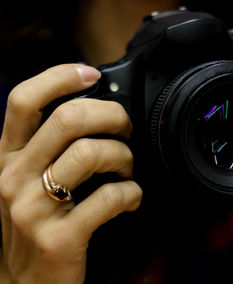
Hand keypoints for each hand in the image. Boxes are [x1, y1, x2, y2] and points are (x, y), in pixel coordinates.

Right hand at [0, 64, 142, 283]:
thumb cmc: (36, 225)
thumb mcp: (29, 182)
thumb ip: (49, 150)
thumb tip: (92, 114)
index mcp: (8, 158)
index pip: (24, 100)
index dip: (60, 77)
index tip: (91, 74)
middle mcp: (14, 178)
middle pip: (69, 119)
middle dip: (112, 116)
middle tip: (126, 128)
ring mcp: (33, 209)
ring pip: (91, 153)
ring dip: (124, 156)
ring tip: (128, 169)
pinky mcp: (59, 238)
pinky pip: (109, 198)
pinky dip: (132, 194)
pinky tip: (132, 199)